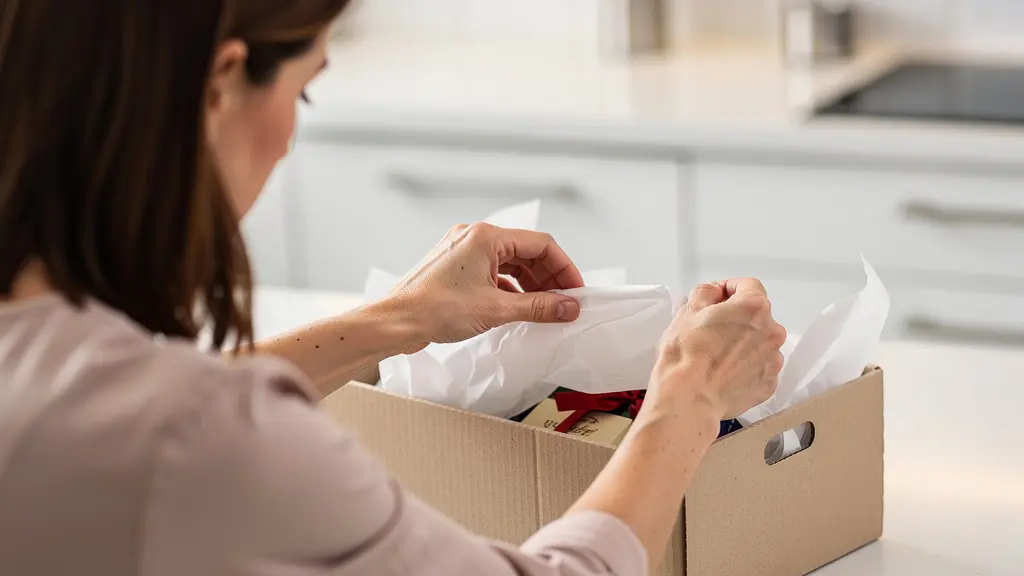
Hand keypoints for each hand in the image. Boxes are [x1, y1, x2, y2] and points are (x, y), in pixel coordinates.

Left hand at [389, 222, 584, 351]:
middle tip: (565, 303)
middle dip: (549, 278)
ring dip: (531, 284)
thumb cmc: (435, 309)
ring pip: (509, 263)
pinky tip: (519, 308)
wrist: (395, 322)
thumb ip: (538, 307)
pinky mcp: (455, 268)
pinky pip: (493, 272)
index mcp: (485, 236)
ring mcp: (463, 251)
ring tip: (546, 308)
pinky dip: (510, 288)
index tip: (576, 291)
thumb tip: (568, 307)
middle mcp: (474, 237)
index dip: (564, 268)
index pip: (540, 244)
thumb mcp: (496, 309)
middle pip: (526, 252)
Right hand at [649, 279, 786, 419]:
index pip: (748, 285)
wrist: (689, 397)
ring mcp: (772, 360)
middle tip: (712, 328)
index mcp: (754, 308)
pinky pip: (759, 368)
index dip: (729, 288)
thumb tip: (713, 293)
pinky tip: (724, 371)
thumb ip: (706, 292)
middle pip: (757, 316)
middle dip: (736, 318)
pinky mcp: (768, 384)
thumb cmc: (688, 356)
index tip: (718, 296)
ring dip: (743, 343)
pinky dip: (746, 367)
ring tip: (717, 354)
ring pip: (759, 342)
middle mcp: (771, 332)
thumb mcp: (689, 311)